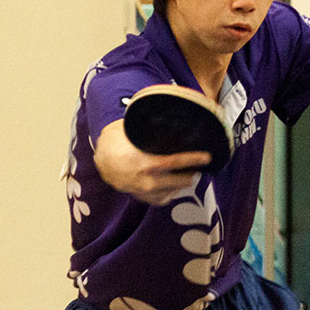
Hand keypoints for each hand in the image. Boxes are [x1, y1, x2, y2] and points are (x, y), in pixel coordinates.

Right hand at [93, 121, 210, 205]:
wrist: (102, 163)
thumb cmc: (118, 143)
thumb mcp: (132, 131)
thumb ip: (148, 127)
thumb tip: (168, 112)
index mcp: (147, 162)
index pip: (177, 161)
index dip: (195, 159)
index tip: (208, 156)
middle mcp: (149, 180)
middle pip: (182, 180)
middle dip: (192, 172)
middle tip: (198, 165)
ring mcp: (146, 192)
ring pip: (176, 190)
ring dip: (183, 182)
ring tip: (187, 172)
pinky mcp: (144, 198)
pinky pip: (165, 197)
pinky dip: (172, 190)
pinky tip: (174, 182)